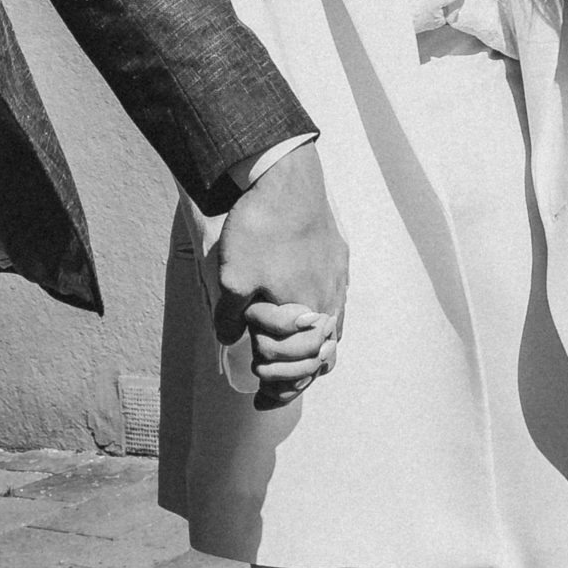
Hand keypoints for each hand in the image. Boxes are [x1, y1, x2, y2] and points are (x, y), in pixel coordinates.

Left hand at [214, 144, 347, 410]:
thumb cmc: (260, 230)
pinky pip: (334, 298)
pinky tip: (302, 309)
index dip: (279, 385)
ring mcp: (338, 276)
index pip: (301, 368)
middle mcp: (332, 300)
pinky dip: (319, 316)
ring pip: (332, 328)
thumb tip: (229, 338)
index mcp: (310, 315)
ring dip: (310, 346)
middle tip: (268, 377)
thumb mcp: (233, 278)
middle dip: (294, 371)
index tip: (258, 391)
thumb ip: (231, 318)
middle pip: (322, 354)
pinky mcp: (337, 254)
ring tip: (287, 351)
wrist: (285, 176)